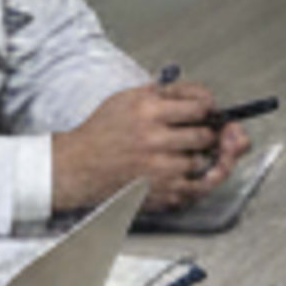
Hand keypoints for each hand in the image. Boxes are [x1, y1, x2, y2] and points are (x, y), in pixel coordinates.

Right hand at [52, 79, 226, 214]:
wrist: (78, 165)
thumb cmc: (101, 132)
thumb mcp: (125, 98)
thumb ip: (161, 92)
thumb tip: (195, 94)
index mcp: (148, 111)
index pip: (200, 107)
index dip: (208, 108)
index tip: (206, 112)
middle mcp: (155, 140)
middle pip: (205, 136)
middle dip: (207, 133)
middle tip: (201, 134)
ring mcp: (158, 169)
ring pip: (202, 163)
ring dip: (200, 158)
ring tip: (188, 153)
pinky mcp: (159, 192)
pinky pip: (195, 189)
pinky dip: (197, 180)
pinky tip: (187, 172)